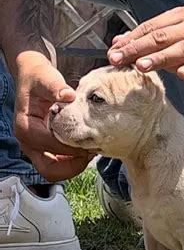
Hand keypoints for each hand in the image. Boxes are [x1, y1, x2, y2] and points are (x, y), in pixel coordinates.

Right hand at [14, 55, 93, 181]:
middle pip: (50, 170)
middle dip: (73, 165)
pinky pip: (59, 165)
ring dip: (74, 165)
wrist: (34, 78)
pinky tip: (85, 149)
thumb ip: (56, 87)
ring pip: (55, 171)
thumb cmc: (39, 78)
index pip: (52, 146)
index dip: (73, 146)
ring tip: (90, 151)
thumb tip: (68, 95)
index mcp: (26, 128)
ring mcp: (36, 148)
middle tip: (90, 152)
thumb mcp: (46, 78)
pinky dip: (73, 162)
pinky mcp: (45, 149)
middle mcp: (28, 142)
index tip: (90, 139)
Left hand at [107, 7, 183, 93]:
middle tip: (120, 59)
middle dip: (139, 48)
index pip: (152, 27)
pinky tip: (180, 74)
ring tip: (141, 66)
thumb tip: (117, 43)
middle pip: (163, 37)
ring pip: (181, 50)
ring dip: (160, 58)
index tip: (113, 52)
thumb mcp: (170, 45)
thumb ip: (147, 43)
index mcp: (182, 17)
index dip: (131, 40)